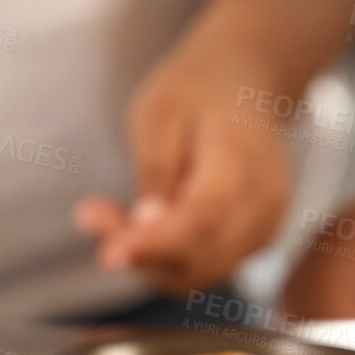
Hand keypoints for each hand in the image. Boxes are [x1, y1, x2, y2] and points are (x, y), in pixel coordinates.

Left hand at [74, 18, 291, 294]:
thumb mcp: (159, 112)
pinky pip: (202, 265)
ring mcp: (264, 226)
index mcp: (243, 160)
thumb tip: (145, 225)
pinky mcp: (253, 240)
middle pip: (199, 256)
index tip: (107, 255)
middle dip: (139, 250)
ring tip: (106, 213)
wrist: (245, 84)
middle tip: (89, 214)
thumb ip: (155, 170)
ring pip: (198, 270)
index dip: (155, 244)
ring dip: (146, 257)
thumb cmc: (198, 91)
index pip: (202, 219)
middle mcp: (264, 203)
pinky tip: (139, 222)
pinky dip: (164, 256)